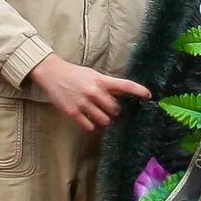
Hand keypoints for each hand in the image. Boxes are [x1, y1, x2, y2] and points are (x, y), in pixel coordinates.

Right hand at [27, 54, 149, 130]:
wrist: (52, 73)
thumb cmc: (74, 74)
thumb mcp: (93, 75)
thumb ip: (107, 85)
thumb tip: (122, 94)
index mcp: (101, 80)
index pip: (124, 85)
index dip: (138, 90)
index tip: (149, 95)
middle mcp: (94, 91)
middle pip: (115, 110)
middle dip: (112, 111)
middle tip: (105, 107)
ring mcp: (84, 103)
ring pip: (104, 120)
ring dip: (102, 119)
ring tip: (94, 112)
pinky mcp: (73, 112)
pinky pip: (89, 126)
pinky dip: (90, 124)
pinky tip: (86, 117)